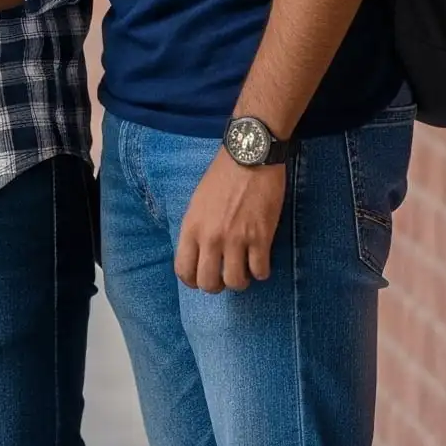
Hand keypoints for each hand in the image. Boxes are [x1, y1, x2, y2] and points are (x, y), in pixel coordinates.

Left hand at [174, 148, 286, 291]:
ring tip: (243, 270)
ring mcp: (236, 239)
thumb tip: (199, 254)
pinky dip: (261, 272)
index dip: (192, 281)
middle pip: (208, 283)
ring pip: (235, 282)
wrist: (248, 158)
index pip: (183, 270)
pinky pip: (260, 271)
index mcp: (191, 227)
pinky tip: (260, 262)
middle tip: (224, 278)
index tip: (201, 280)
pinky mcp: (261, 237)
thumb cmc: (221, 177)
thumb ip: (196, 229)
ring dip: (240, 281)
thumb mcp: (197, 202)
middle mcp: (211, 237)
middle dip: (216, 286)